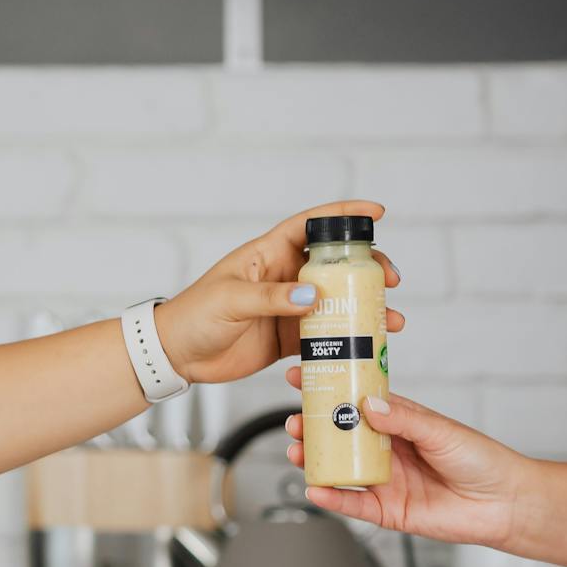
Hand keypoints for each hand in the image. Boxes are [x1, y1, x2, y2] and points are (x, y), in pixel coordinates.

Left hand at [152, 201, 406, 383]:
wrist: (176, 354)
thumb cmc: (194, 315)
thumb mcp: (231, 299)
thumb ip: (271, 297)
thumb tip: (313, 295)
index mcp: (268, 253)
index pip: (311, 225)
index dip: (344, 215)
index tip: (378, 212)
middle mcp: (284, 276)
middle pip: (336, 264)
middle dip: (367, 268)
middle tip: (390, 279)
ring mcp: (289, 306)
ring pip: (337, 300)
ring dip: (366, 307)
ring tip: (390, 319)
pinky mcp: (288, 336)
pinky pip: (325, 334)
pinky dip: (348, 337)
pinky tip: (369, 343)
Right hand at [281, 379, 524, 545]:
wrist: (505, 504)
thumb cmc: (481, 460)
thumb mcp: (441, 430)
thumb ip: (403, 419)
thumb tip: (368, 404)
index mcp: (398, 423)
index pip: (356, 402)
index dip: (329, 390)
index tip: (302, 377)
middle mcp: (386, 450)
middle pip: (339, 437)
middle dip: (312, 428)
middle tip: (295, 421)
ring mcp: (384, 480)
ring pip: (339, 469)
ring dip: (315, 461)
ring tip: (297, 451)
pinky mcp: (387, 510)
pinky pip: (353, 504)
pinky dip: (332, 497)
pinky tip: (316, 488)